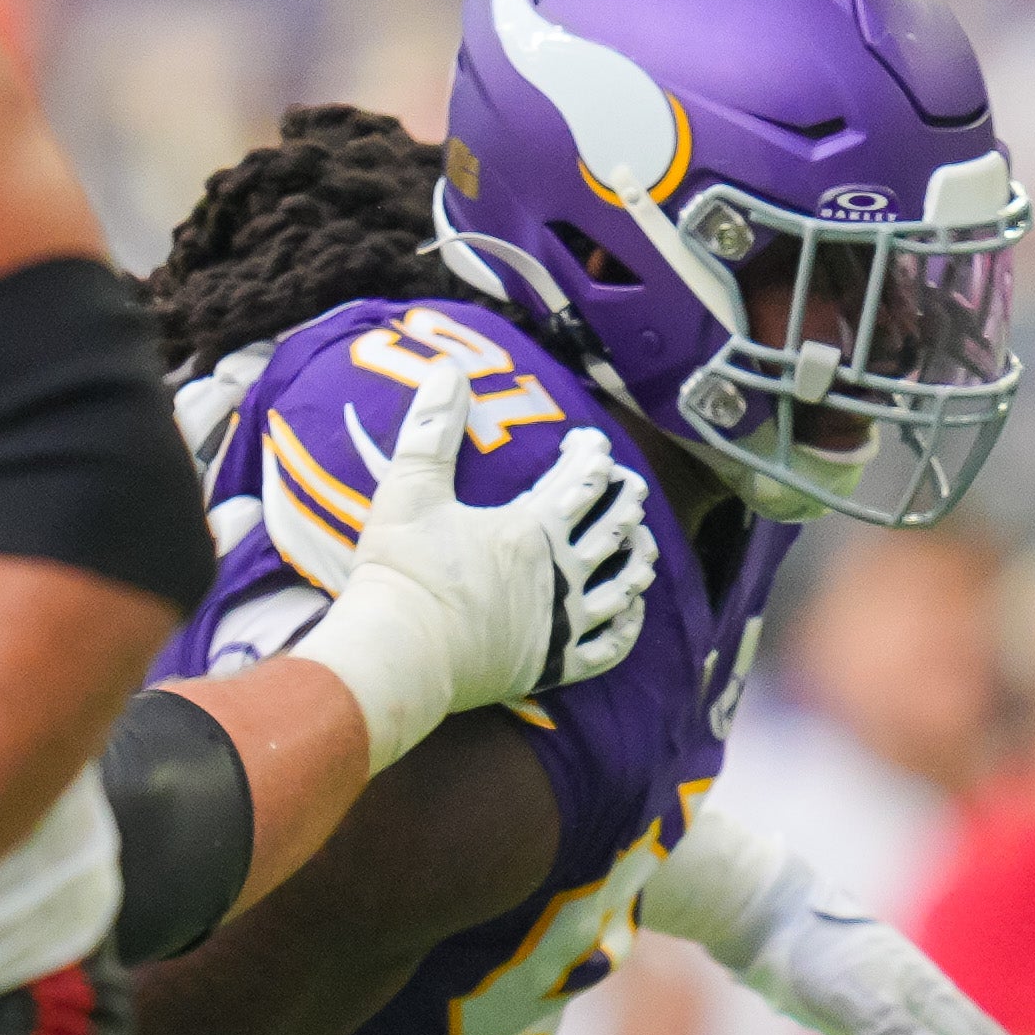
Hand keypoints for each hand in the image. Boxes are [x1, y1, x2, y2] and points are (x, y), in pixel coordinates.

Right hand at [299, 365, 658, 766]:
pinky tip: (631, 611)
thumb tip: (447, 370)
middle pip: (617, 524)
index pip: (585, 476)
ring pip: (625, 582)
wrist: (396, 657)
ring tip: (638, 542)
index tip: (585, 441)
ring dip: (637, 557)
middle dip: (626, 497)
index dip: (592, 452)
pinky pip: (611, 646)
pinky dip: (628, 624)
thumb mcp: (410, 490)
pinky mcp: (556, 664)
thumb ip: (431, 429)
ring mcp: (564, 621)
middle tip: (623, 484)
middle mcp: (562, 571)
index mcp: (533, 527)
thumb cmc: (401, 574)